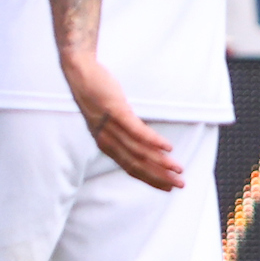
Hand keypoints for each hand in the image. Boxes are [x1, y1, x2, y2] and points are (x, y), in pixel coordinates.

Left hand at [61, 51, 182, 190]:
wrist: (79, 72)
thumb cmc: (95, 95)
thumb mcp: (106, 119)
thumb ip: (122, 133)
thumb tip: (142, 143)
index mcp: (104, 143)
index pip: (129, 167)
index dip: (150, 179)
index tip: (167, 188)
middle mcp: (106, 138)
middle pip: (136, 164)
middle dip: (159, 176)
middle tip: (179, 184)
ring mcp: (110, 125)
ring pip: (138, 150)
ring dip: (161, 162)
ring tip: (178, 168)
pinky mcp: (115, 111)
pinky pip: (136, 130)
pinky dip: (153, 141)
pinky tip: (168, 148)